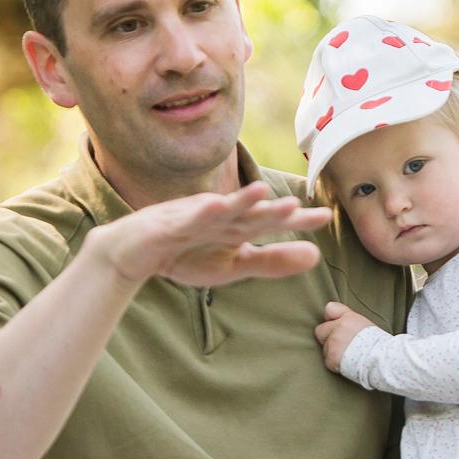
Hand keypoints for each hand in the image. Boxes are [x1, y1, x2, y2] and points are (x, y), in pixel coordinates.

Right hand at [86, 182, 331, 289]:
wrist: (133, 254)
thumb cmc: (186, 254)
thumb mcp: (234, 265)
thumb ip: (273, 260)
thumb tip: (317, 256)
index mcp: (236, 226)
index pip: (270, 222)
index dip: (296, 220)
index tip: (324, 217)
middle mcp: (219, 216)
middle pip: (250, 213)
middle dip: (270, 210)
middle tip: (296, 205)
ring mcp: (194, 218)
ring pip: (221, 210)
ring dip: (239, 201)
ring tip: (262, 192)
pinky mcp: (169, 225)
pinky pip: (186, 219)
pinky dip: (201, 213)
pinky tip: (216, 206)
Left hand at [314, 302, 373, 371]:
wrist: (380, 359)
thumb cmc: (377, 344)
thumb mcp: (366, 325)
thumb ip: (350, 322)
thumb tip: (341, 323)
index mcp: (348, 317)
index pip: (329, 308)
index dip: (331, 318)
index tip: (335, 324)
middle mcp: (338, 328)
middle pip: (320, 330)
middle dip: (327, 337)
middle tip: (340, 344)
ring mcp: (333, 343)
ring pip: (324, 348)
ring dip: (332, 352)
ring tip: (348, 355)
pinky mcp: (331, 358)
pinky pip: (328, 361)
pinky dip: (335, 364)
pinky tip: (347, 363)